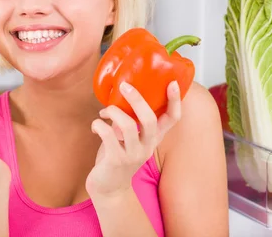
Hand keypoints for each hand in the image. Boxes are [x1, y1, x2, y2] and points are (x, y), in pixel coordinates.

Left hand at [86, 80, 181, 197]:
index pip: (172, 119)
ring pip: (127, 125)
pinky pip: (107, 134)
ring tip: (104, 112)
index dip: (175, 101)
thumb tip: (120, 94)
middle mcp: (147, 147)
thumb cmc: (117, 156)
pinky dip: (98, 125)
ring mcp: (132, 155)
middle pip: (149, 119)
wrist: (109, 188)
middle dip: (137, 99)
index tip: (173, 83)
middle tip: (125, 86)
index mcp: (153, 138)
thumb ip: (130, 120)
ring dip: (112, 111)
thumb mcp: (130, 138)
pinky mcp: (116, 160)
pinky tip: (96, 126)